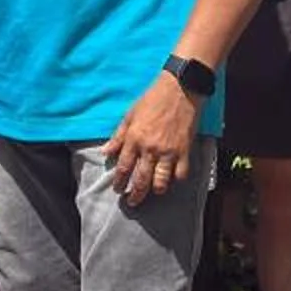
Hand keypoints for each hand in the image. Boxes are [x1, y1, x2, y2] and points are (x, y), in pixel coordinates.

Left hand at [102, 76, 197, 204]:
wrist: (180, 88)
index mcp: (134, 138)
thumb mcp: (130, 114)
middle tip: (132, 202)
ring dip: (155, 191)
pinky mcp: (184, 150)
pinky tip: (173, 179)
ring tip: (153, 193)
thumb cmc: (153, 98)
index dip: (119, 182)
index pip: (123, 167)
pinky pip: (180, 174)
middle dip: (135, 194)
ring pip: (160, 181)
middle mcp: (150, 148)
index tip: (117, 189)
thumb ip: (118, 136)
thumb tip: (106, 151)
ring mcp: (168, 151)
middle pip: (140, 179)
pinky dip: (176, 179)